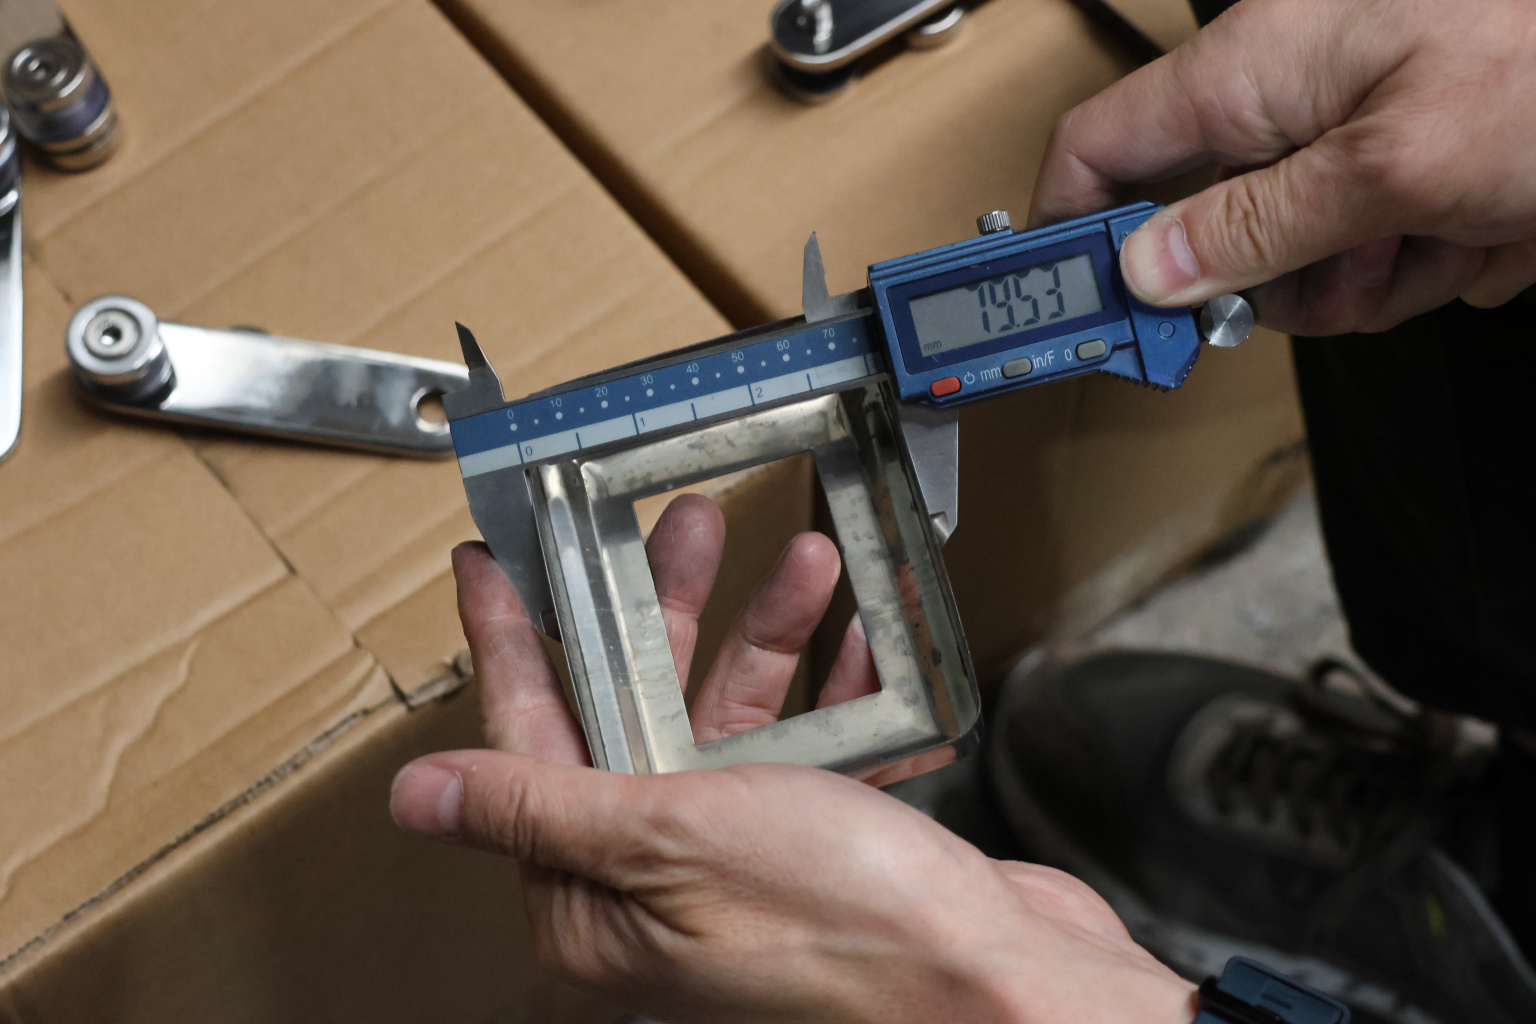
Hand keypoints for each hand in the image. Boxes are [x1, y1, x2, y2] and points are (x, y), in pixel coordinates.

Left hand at [391, 496, 1195, 1022]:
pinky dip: (836, 689)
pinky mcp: (820, 849)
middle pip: (637, 711)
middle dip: (666, 611)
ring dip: (770, 634)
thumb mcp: (668, 841)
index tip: (493, 568)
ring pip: (733, 717)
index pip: (527, 743)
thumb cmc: (843, 927)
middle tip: (684, 527)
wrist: (999, 986)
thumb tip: (414, 797)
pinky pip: (813, 745)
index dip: (509, 644)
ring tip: (807, 560)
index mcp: (597, 894)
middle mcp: (660, 881)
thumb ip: (540, 805)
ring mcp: (744, 862)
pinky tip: (861, 638)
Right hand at [1029, 0, 1535, 333]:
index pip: (1100, 148)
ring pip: (1305, 261)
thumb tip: (1144, 270)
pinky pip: (1378, 256)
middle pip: (1214, 232)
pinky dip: (1437, 262)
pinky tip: (1495, 224)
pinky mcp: (1407, 168)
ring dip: (1380, 278)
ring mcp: (1352, 136)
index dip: (1072, 230)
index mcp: (1255, 67)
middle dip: (1286, 280)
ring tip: (1458, 232)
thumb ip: (1252, 227)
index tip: (1074, 310)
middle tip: (1354, 273)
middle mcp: (1292, 98)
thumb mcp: (1393, 165)